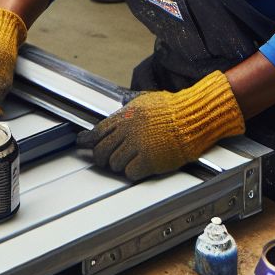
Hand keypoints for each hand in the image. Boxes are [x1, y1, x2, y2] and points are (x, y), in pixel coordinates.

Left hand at [76, 71, 243, 180]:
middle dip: (101, 157)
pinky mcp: (148, 160)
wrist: (192, 118)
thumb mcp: (146, 101)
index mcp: (126, 116)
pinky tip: (138, 168)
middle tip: (104, 160)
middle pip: (102, 150)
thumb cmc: (173, 109)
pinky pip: (130, 172)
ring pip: (114, 163)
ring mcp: (137, 146)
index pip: (99, 130)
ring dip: (119, 165)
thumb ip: (129, 109)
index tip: (82, 144)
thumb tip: (119, 112)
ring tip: (128, 162)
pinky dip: (132, 172)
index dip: (89, 140)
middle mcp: (128, 130)